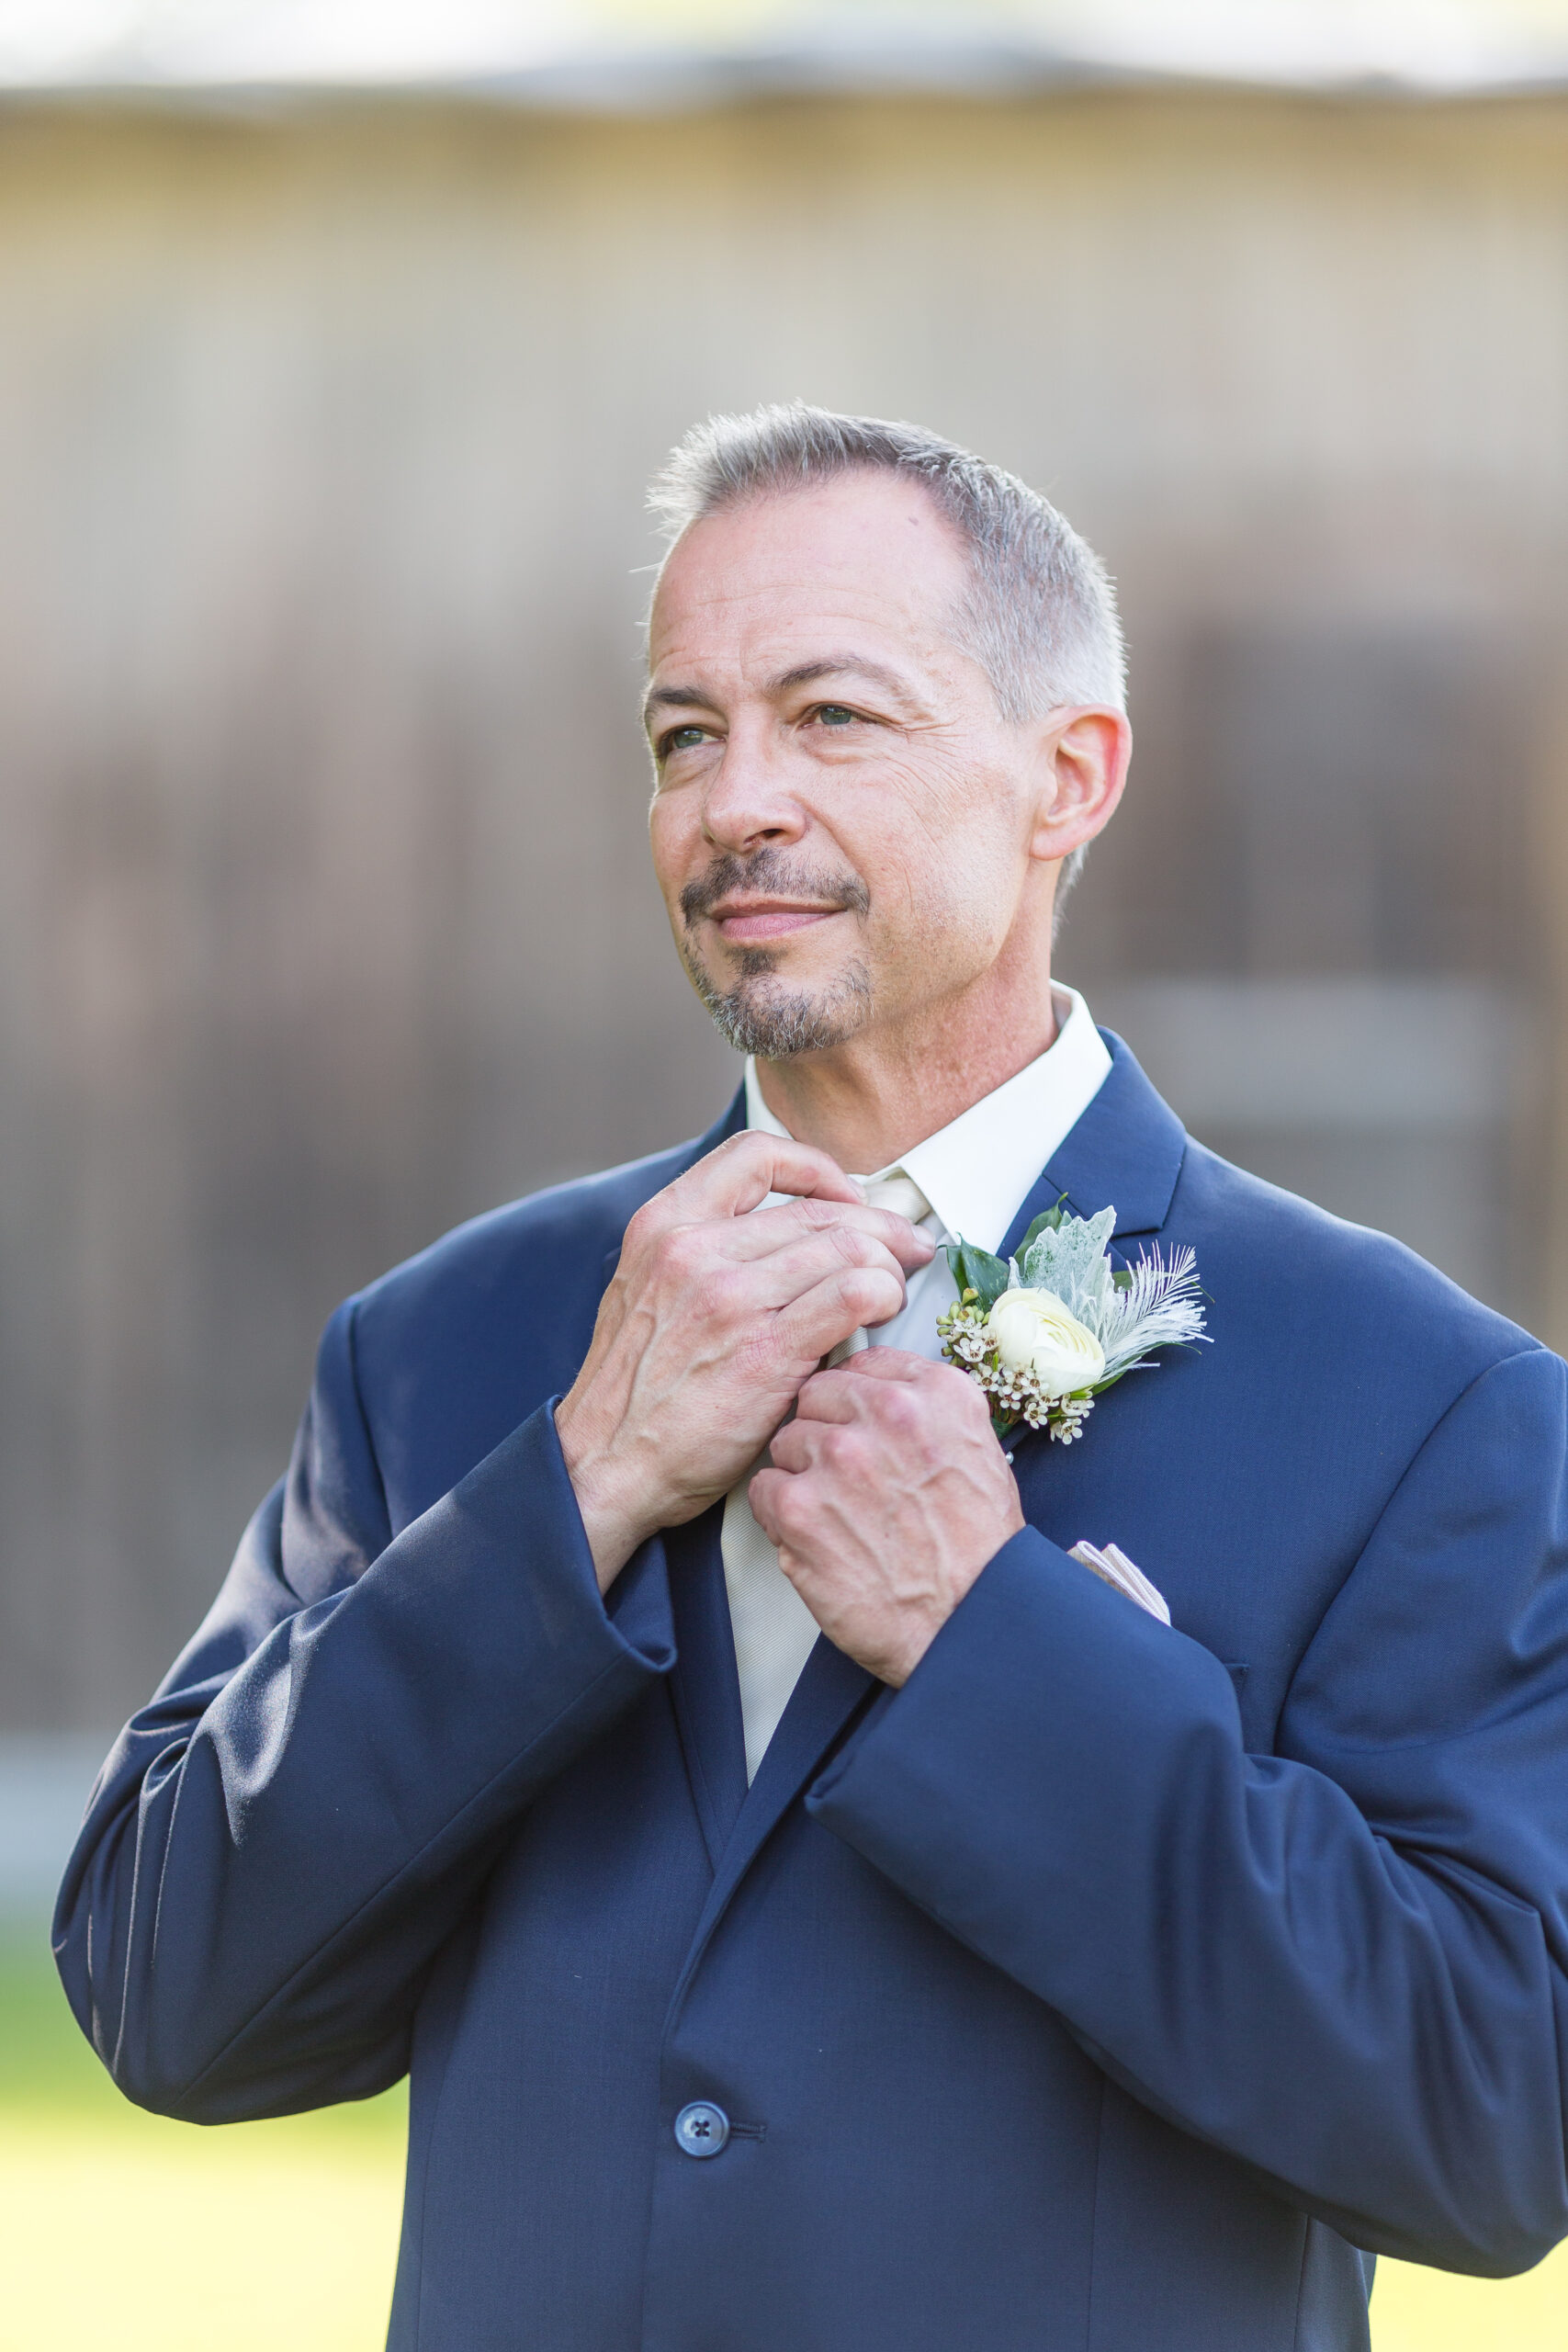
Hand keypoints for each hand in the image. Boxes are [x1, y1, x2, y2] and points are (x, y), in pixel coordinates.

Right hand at [555, 1133, 933, 1589]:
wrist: (604, 1466)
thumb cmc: (633, 1393)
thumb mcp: (645, 1291)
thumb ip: (702, 1254)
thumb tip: (787, 1239)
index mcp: (663, 1225)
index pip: (756, 1153)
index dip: (816, 1168)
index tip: (844, 1198)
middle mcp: (693, 1248)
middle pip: (820, 1209)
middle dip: (879, 1226)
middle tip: (906, 1249)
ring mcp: (729, 1296)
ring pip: (848, 1246)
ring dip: (888, 1267)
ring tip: (894, 1292)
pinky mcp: (766, 1348)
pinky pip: (855, 1294)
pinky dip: (884, 1296)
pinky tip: (882, 1315)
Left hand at [748, 1350, 1024, 1686]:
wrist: (971, 1623)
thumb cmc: (978, 1550)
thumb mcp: (979, 1453)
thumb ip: (930, 1411)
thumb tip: (883, 1389)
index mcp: (937, 1394)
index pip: (863, 1365)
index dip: (855, 1402)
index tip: (859, 1426)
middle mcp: (888, 1414)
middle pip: (816, 1396)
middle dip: (824, 1433)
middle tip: (848, 1479)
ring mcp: (839, 1457)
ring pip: (787, 1441)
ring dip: (804, 1476)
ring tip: (841, 1516)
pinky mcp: (800, 1507)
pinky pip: (764, 1489)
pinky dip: (781, 1516)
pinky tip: (817, 1538)